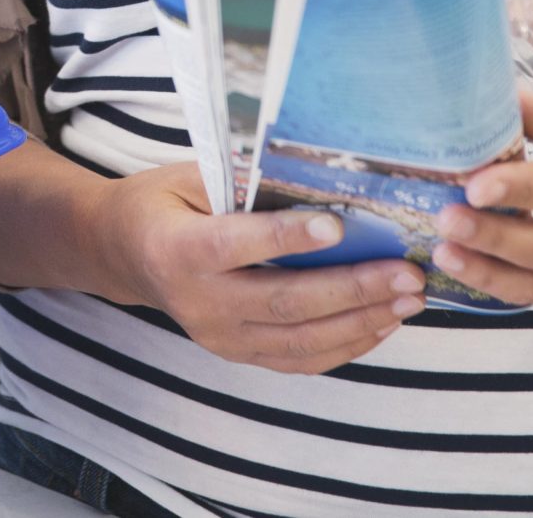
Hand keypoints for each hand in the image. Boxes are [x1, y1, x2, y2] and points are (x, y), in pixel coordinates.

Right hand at [96, 162, 426, 373]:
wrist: (123, 254)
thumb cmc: (162, 202)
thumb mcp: (185, 176)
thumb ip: (237, 179)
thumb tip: (309, 172)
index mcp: (178, 249)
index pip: (238, 246)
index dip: (286, 238)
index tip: (337, 224)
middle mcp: (198, 302)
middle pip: (285, 302)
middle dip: (353, 289)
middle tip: (406, 273)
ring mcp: (218, 336)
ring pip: (301, 340)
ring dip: (363, 321)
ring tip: (409, 299)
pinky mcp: (237, 353)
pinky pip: (300, 360)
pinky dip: (347, 345)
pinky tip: (382, 323)